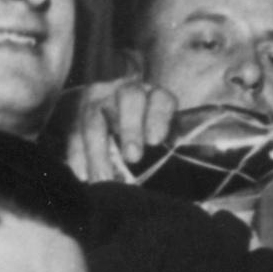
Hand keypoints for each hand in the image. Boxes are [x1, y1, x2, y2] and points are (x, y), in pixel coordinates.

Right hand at [64, 78, 178, 183]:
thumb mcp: (167, 137)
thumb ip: (176, 150)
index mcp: (156, 96)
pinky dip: (76, 155)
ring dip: (98, 149)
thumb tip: (198, 180)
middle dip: (130, 128)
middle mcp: (127, 91)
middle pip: (129, 100)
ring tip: (103, 177)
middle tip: (133, 157)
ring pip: (96, 118)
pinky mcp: (78, 114)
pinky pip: (74, 132)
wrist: (116, 119)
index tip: (156, 141)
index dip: (158, 117)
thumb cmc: (151, 138)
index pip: (161, 99)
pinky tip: (82, 175)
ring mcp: (100, 100)